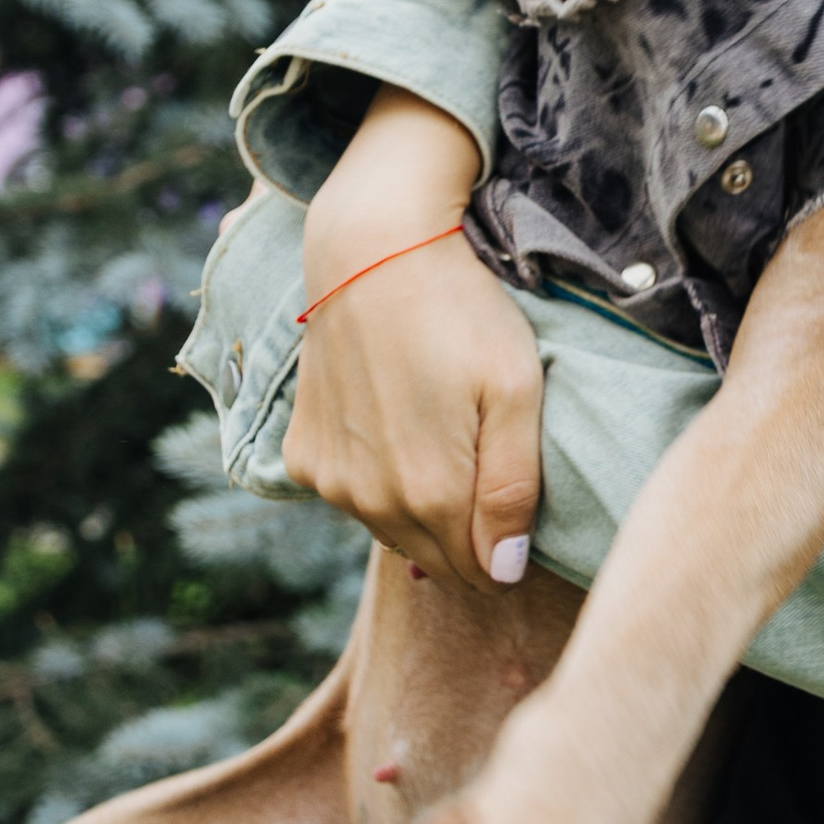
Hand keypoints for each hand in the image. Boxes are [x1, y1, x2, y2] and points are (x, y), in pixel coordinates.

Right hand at [285, 88, 541, 588]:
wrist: (373, 250)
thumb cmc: (461, 312)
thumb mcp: (515, 391)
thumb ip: (513, 489)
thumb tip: (503, 572)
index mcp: (431, 494)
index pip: (480, 573)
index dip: (508, 552)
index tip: (521, 510)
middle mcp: (369, 501)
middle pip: (435, 558)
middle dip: (467, 535)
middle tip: (488, 466)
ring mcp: (328, 480)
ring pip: (392, 530)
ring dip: (421, 507)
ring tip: (445, 436)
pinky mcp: (302, 456)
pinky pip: (352, 496)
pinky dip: (378, 478)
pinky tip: (398, 425)